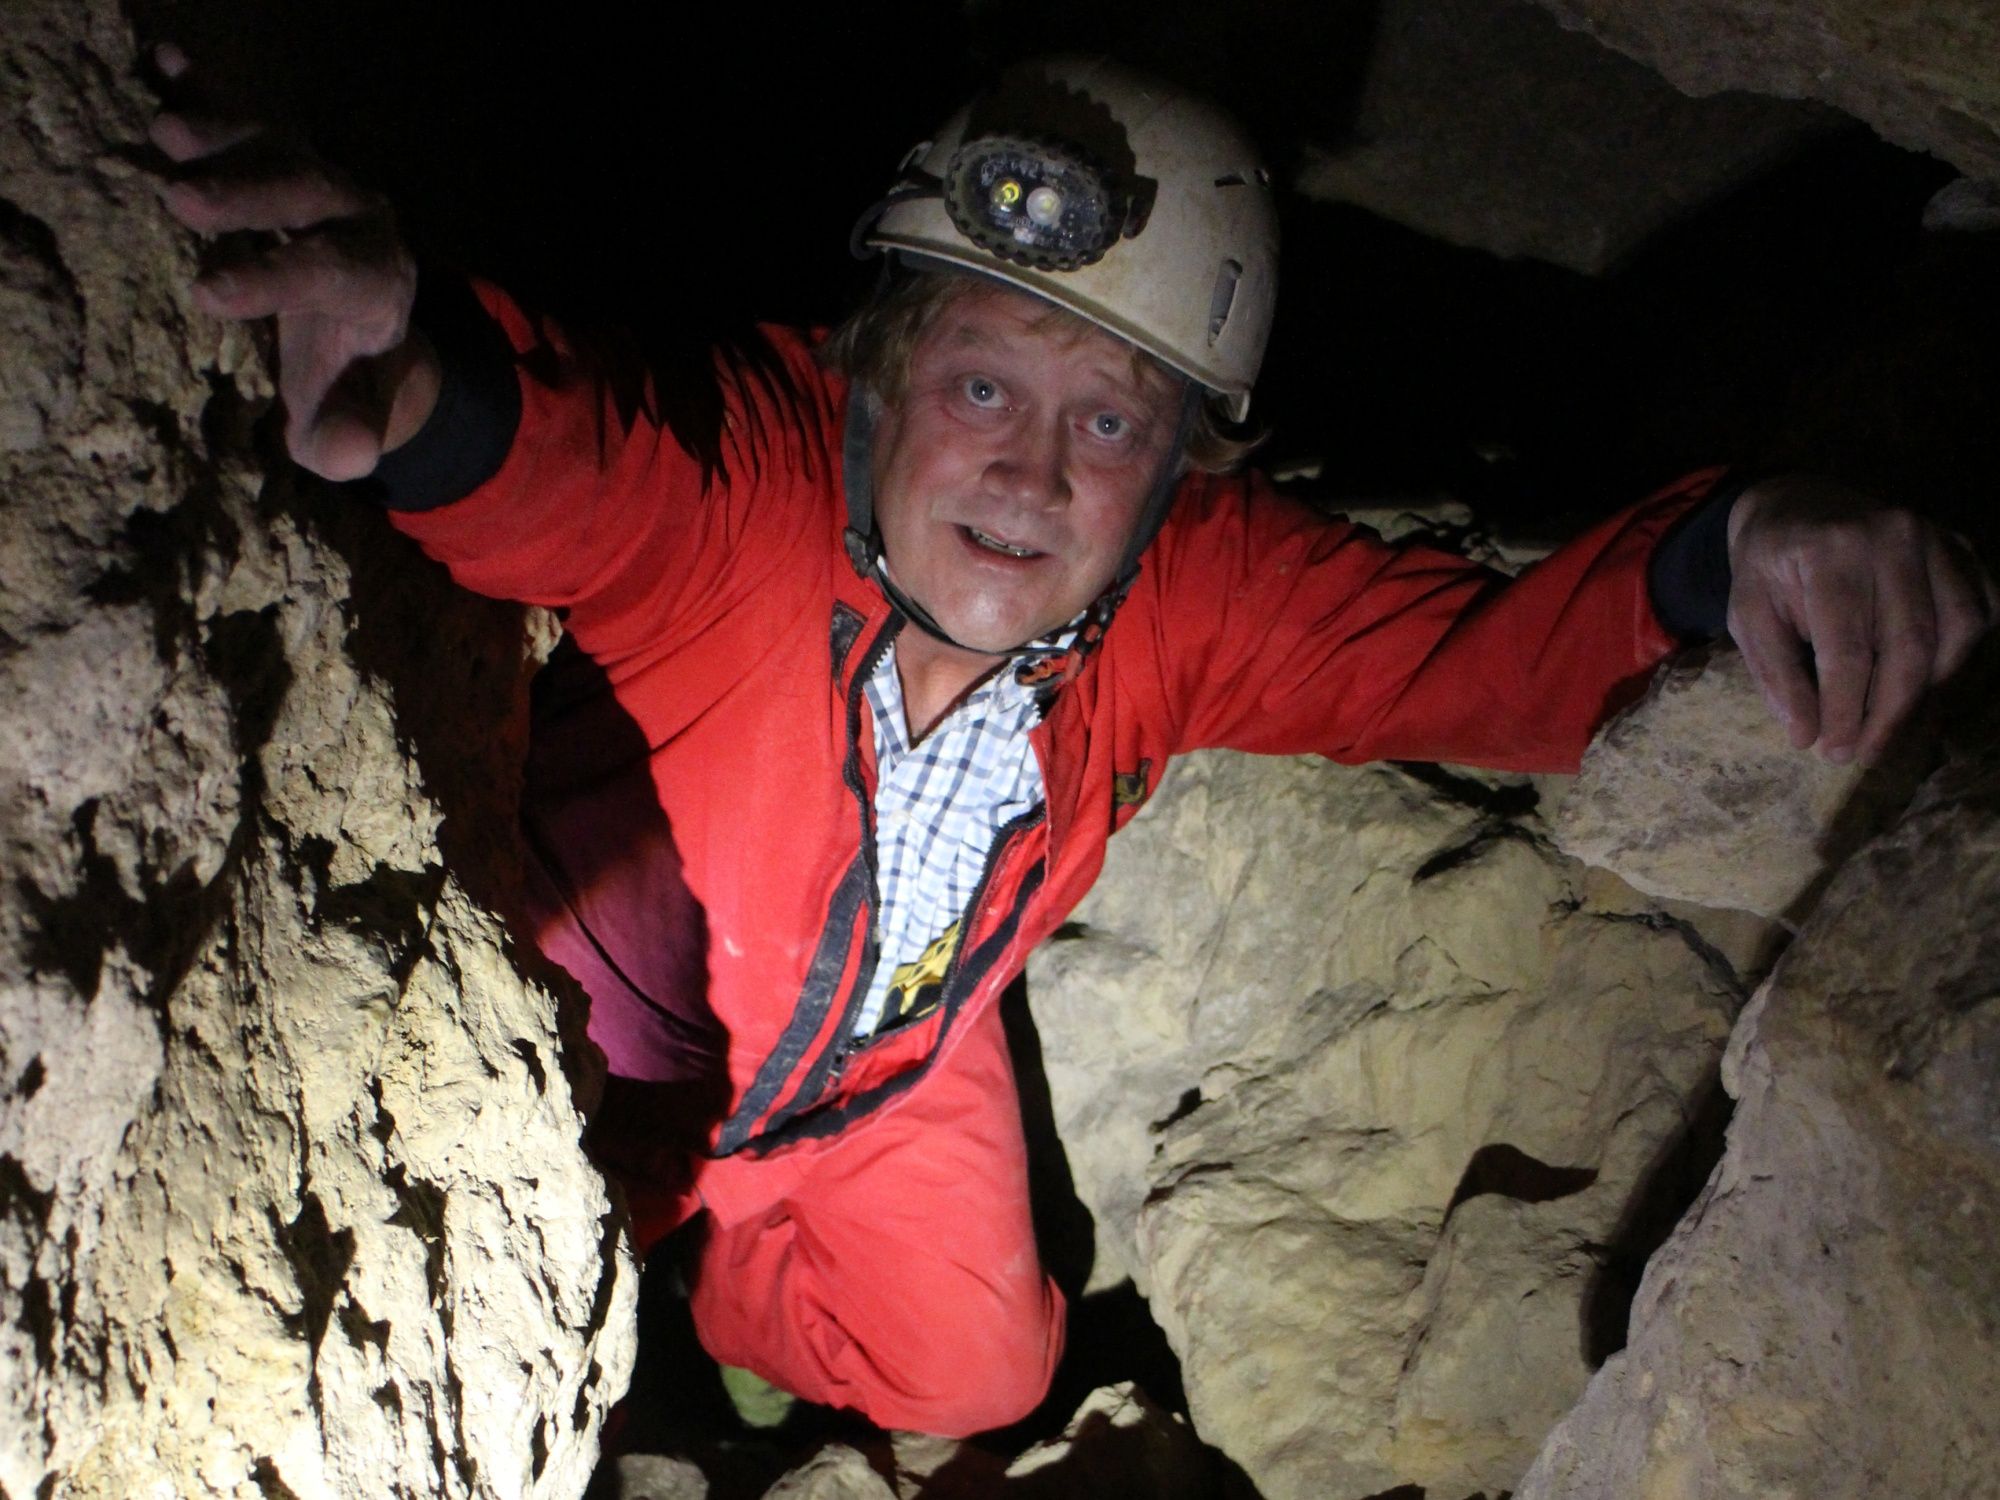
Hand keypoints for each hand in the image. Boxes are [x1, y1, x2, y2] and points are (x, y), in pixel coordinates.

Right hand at [150, 44, 436, 480]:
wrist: (358, 321)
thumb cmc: (344, 375)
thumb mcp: (346, 417)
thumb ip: (349, 438)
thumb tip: (349, 455)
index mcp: (377, 281)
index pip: (332, 273)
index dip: (274, 280)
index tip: (209, 292)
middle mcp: (357, 216)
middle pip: (308, 193)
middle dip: (250, 194)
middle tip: (185, 198)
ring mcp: (319, 176)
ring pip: (277, 144)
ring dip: (224, 134)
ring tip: (167, 132)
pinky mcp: (279, 152)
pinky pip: (247, 116)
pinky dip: (208, 91)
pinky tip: (167, 68)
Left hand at [1726, 474, 1997, 763]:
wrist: (1796, 505)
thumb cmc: (1769, 568)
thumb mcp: (1748, 616)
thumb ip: (1775, 673)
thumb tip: (1805, 735)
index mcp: (1830, 551)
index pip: (1849, 648)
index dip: (1845, 709)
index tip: (1834, 751)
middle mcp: (1892, 537)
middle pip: (1910, 646)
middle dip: (1888, 712)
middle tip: (1864, 752)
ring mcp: (1934, 537)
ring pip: (1956, 632)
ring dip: (1928, 690)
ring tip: (1891, 724)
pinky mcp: (1960, 546)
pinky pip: (1980, 609)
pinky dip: (1960, 654)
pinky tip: (1925, 683)